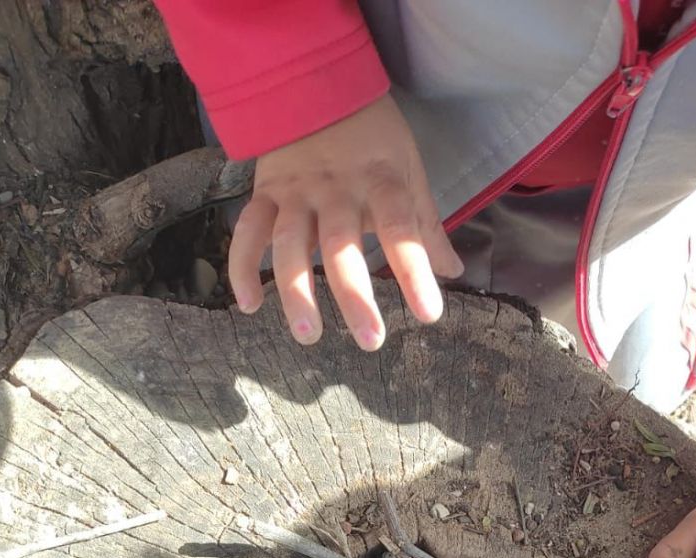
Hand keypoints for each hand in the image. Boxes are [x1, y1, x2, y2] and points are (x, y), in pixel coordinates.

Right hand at [229, 95, 462, 348]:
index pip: (402, 229)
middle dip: (354, 295)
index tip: (429, 314)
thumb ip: (425, 224)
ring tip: (307, 334)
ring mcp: (295, 191)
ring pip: (290, 243)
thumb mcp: (408, 169)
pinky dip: (242, 267)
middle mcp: (336, 189)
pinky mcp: (264, 193)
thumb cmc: (371, 136)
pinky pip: (248, 232)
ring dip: (295, 290)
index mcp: (380, 181)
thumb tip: (452, 271)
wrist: (312, 79)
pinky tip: (249, 305)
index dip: (415, 271)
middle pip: (342, 244)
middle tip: (369, 341)